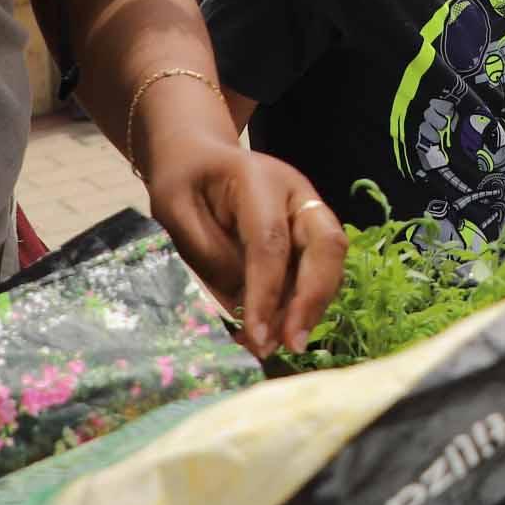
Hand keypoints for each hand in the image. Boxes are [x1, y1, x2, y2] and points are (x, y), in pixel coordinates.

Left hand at [142, 135, 345, 356]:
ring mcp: (309, 214)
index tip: (257, 337)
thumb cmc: (184, 183)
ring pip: (330, 264)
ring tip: (275, 345)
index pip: (271, 242)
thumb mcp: (175, 213)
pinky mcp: (309, 236)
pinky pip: (317, 274)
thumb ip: (209, 256)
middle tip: (292, 345)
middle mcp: (297, 194)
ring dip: (310, 309)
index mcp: (259, 179)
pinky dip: (301, 306)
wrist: (199, 159)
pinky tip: (274, 331)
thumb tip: (242, 307)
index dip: (267, 293)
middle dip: (313, 300)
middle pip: (327, 246)